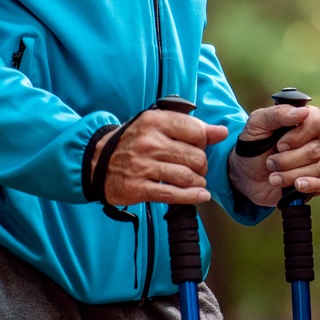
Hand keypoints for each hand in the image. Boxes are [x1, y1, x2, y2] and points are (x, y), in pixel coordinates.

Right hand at [105, 108, 227, 206]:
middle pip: (195, 157)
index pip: (196, 132)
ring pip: (187, 177)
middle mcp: (149, 143)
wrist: (97, 161)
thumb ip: (191, 127)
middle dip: (202, 165)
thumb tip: (221, 132)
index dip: (204, 142)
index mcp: (155, 122)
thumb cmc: (133, 141)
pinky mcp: (138, 188)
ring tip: (196, 181)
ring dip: (198, 182)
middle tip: (197, 167)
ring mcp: (143, 166)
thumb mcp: (157, 125)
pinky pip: (173, 194)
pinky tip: (200, 195)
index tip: (199, 147)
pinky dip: (192, 197)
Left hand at [228, 102, 319, 205]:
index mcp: (306, 121)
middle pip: (317, 148)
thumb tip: (303, 112)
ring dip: (291, 174)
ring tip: (273, 177)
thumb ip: (277, 114)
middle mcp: (318, 139)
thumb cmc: (254, 146)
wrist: (247, 176)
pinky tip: (297, 185)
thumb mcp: (256, 125)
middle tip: (270, 162)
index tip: (280, 144)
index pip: (319, 120)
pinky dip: (310, 185)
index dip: (300, 134)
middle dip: (288, 159)